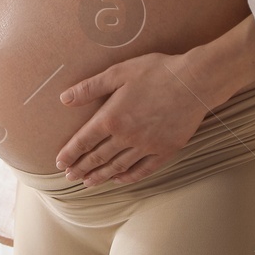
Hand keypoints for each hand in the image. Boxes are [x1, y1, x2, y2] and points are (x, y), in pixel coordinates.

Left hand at [54, 51, 222, 186]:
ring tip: (88, 183)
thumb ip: (90, 87)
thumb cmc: (156, 72)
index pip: (84, 141)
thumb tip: (64, 98)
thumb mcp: (118, 72)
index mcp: (111, 117)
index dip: (70, 153)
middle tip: (70, 177)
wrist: (194, 81)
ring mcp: (147, 146)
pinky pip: (143, 169)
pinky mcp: (165, 150)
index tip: (60, 163)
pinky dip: (129, 177)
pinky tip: (120, 179)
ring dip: (101, 176)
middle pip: (98, 157)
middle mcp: (126, 137)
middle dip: (81, 168)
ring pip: (118, 167)